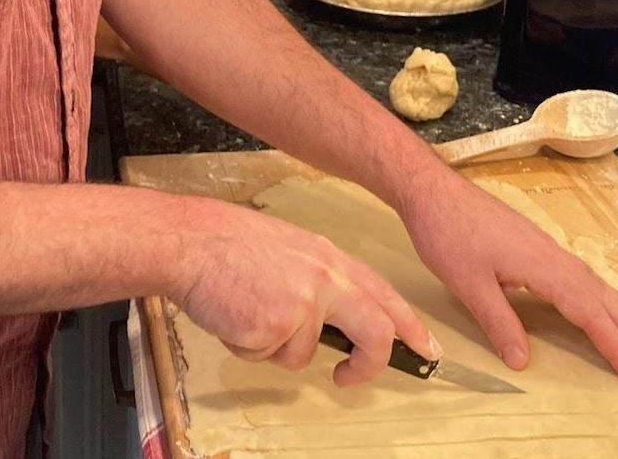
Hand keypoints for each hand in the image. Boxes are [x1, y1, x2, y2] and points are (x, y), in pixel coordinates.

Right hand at [173, 197, 438, 385]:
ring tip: (246, 310)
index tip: (426, 348)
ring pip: (302, 355)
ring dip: (273, 347)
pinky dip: (247, 346)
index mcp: (327, 257)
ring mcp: (301, 304)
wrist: (191, 241)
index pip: (383, 294)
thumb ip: (317, 278)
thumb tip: (332, 321)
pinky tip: (233, 314)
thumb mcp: (287, 247)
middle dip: (368, 364)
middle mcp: (323, 279)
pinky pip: (267, 357)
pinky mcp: (275, 327)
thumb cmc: (228, 243)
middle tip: (349, 376)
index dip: (409, 324)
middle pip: (373, 332)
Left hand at [401, 169, 617, 382]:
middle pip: (603, 296)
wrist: (429, 187)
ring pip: (593, 283)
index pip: (587, 311)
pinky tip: (601, 304)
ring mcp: (543, 245)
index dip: (613, 345)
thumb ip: (498, 321)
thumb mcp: (467, 283)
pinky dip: (599, 295)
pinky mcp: (531, 241)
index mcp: (541, 265)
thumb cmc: (445, 232)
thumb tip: (524, 362)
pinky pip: (578, 273)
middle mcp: (551, 253)